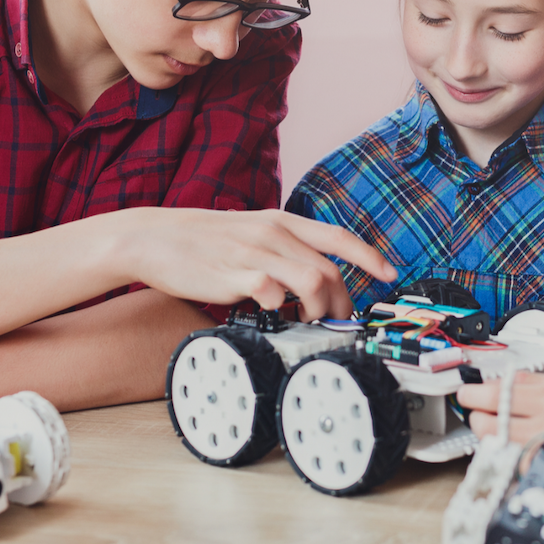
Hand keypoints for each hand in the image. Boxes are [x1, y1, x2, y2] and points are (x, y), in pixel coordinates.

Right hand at [116, 208, 396, 320]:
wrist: (153, 238)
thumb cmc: (202, 241)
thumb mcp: (250, 233)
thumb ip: (280, 250)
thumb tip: (309, 280)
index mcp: (281, 222)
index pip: (338, 236)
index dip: (369, 256)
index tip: (389, 274)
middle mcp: (274, 234)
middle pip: (331, 269)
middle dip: (344, 301)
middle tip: (338, 322)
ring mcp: (256, 253)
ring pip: (313, 282)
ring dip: (320, 309)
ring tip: (307, 322)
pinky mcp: (235, 274)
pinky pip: (274, 294)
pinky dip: (282, 310)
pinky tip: (272, 317)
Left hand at [456, 372, 543, 445]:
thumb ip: (530, 383)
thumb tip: (496, 382)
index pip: (493, 395)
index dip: (471, 393)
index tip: (465, 392)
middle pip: (486, 423)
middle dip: (478, 414)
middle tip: (482, 408)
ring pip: (495, 444)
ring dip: (491, 433)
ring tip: (502, 424)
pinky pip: (512, 460)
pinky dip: (508, 450)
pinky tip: (517, 441)